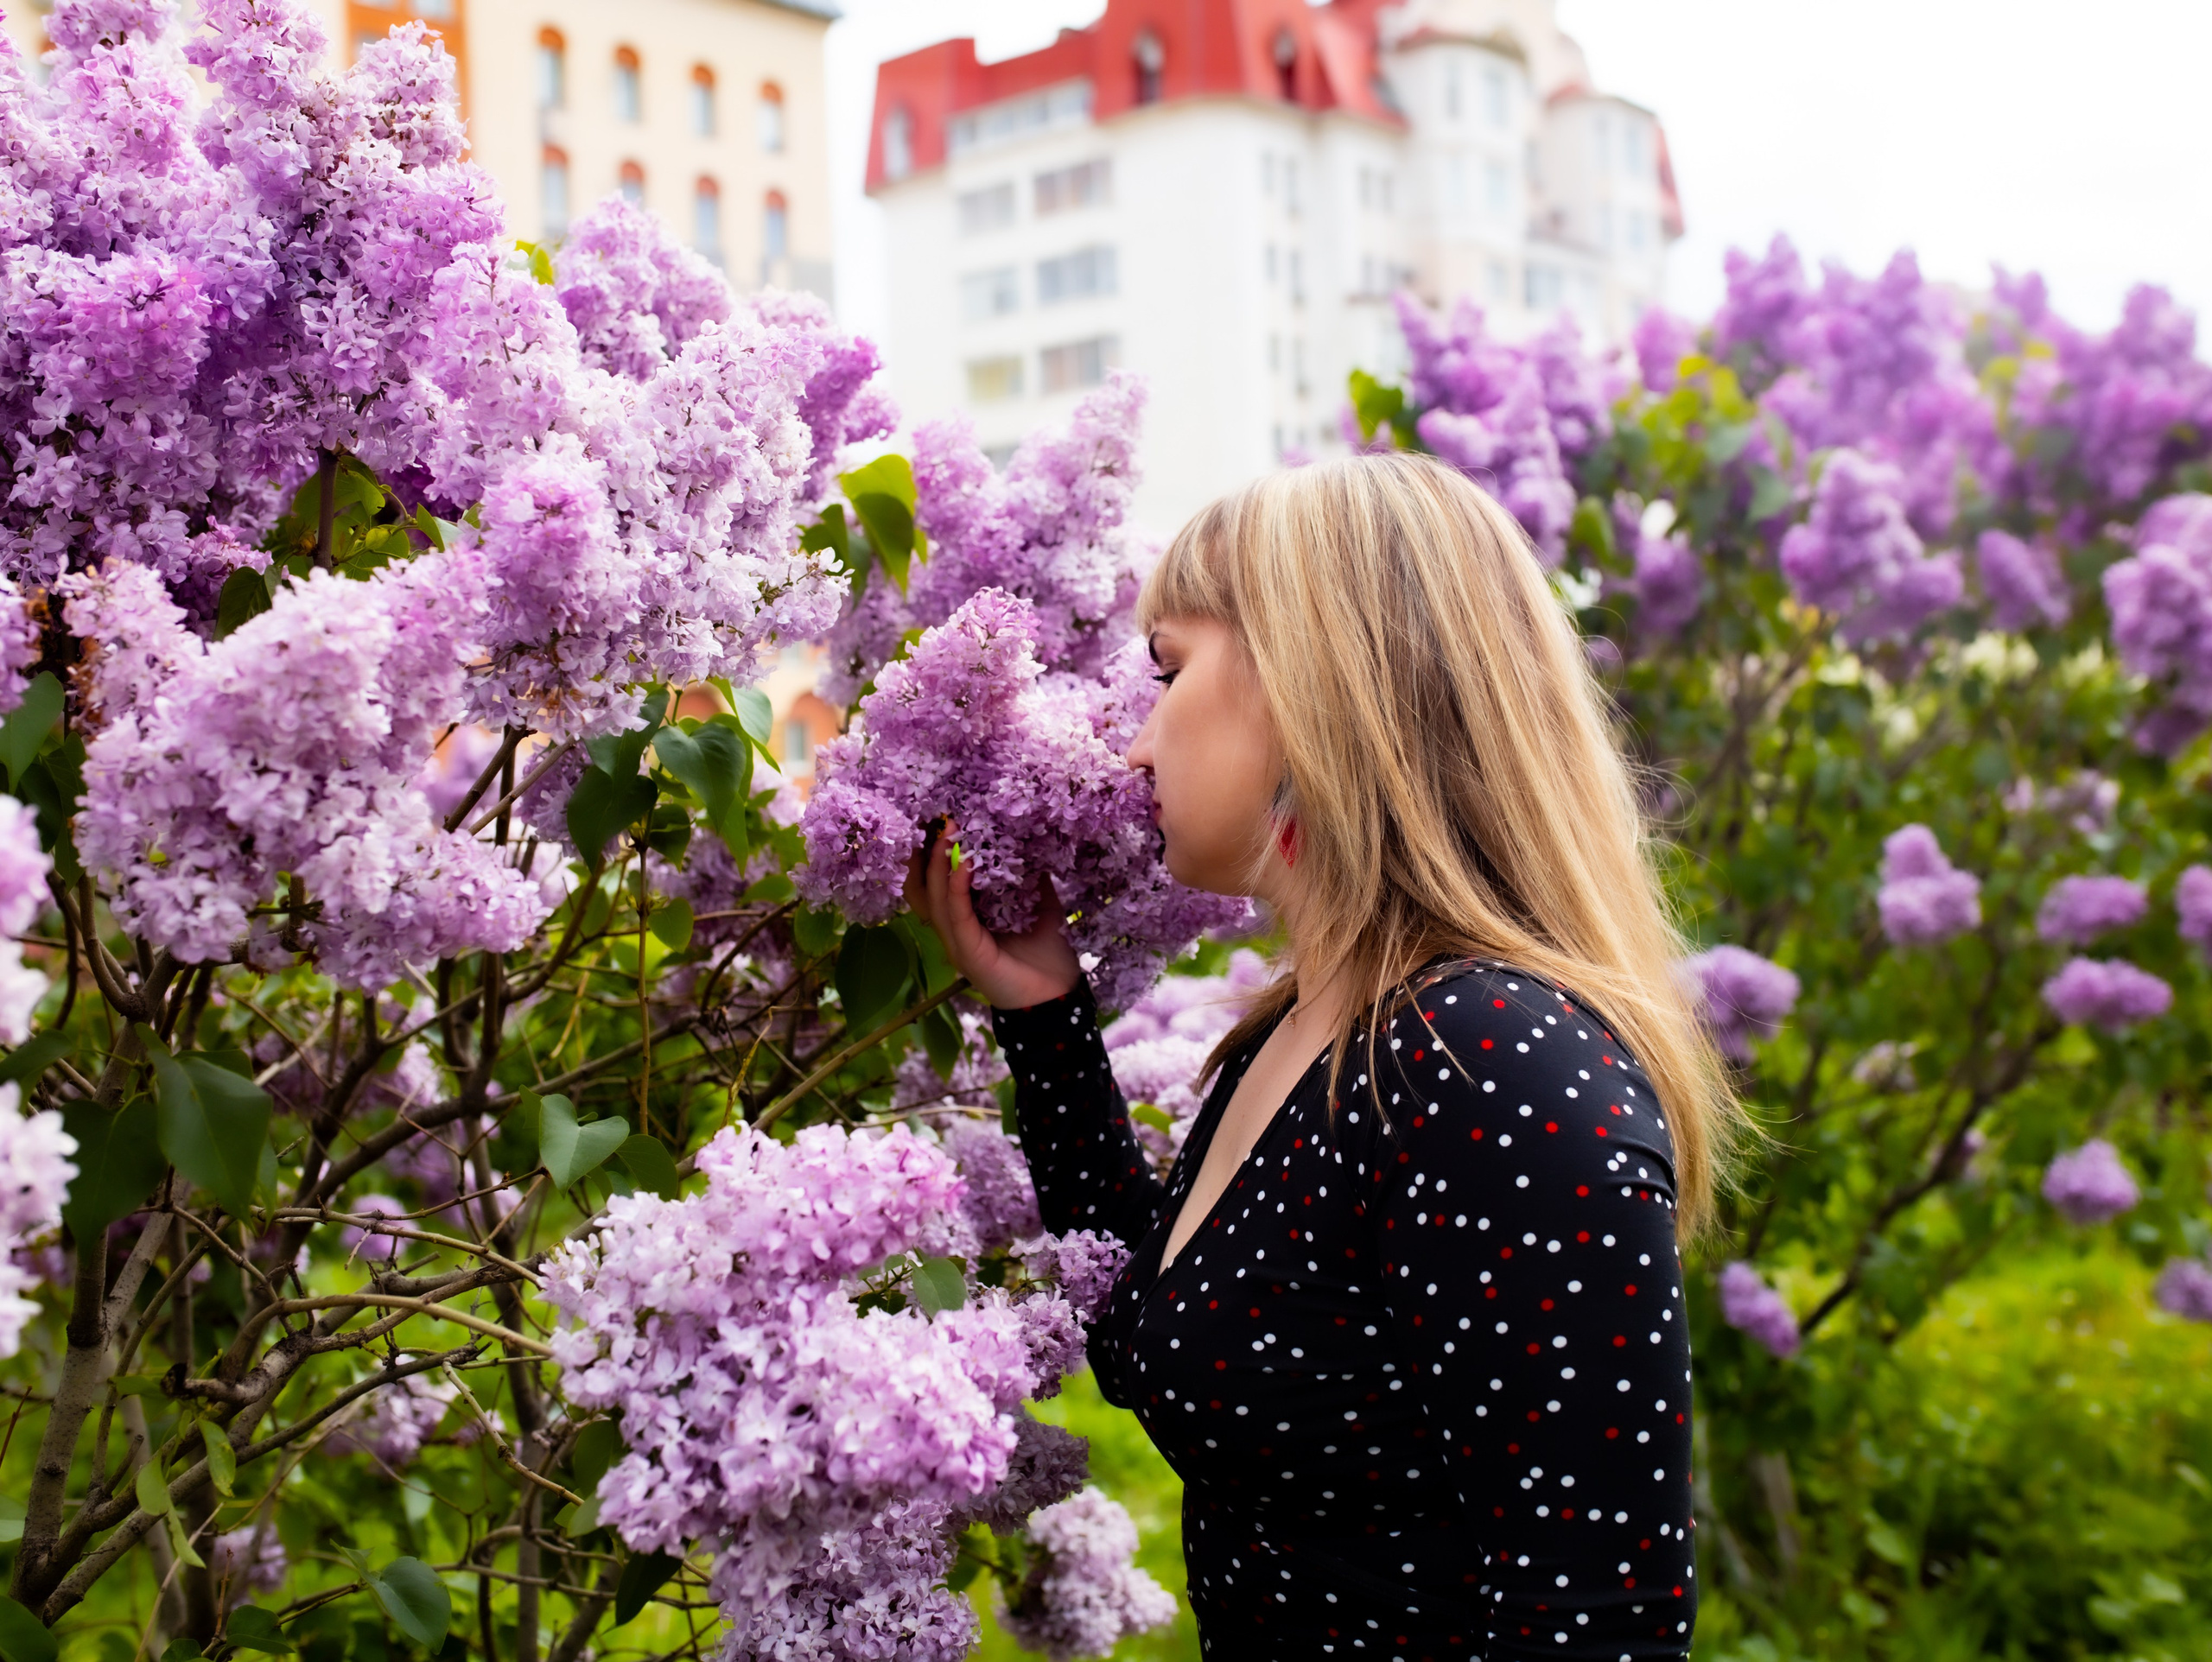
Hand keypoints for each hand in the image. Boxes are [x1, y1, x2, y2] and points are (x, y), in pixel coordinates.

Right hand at [905, 819, 1081, 1009]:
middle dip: (929, 853)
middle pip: (925, 888)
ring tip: (948, 834)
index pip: (937, 883)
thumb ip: (1032, 881)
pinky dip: (957, 888)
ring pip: (934, 899)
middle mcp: (955, 930)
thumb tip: (1033, 846)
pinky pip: (956, 916)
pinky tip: (965, 865)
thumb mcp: (1041, 907)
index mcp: (967, 920)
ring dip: (939, 864)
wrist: (1059, 997)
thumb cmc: (1048, 956)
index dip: (936, 853)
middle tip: (942, 819)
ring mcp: (957, 943)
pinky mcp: (968, 952)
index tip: (946, 820)